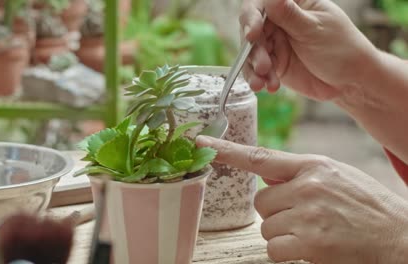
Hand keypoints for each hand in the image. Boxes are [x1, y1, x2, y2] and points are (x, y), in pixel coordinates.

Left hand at [197, 136, 407, 263]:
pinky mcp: (309, 243)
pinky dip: (287, 252)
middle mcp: (307, 186)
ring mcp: (307, 215)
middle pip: (260, 203)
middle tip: (304, 217)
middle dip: (276, 213)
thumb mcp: (337, 176)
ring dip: (283, 234)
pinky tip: (311, 247)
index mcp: (313, 166)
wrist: (398, 237)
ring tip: (314, 231)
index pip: (261, 156)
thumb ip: (301, 174)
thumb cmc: (366, 206)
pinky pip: (274, 249)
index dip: (228, 150)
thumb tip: (268, 180)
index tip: (202, 142)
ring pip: (266, 227)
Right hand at [240, 0, 378, 100]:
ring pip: (252, 52)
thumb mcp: (315, 30)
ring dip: (254, 68)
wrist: (351, 81)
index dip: (251, 17)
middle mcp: (280, 22)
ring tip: (263, 82)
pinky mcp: (274, 64)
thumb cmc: (342, 48)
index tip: (253, 34)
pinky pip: (257, 70)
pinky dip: (259, 79)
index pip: (261, 4)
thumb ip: (290, 16)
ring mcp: (275, 44)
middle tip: (263, 66)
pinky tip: (268, 87)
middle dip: (254, 50)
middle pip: (251, 30)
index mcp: (293, 4)